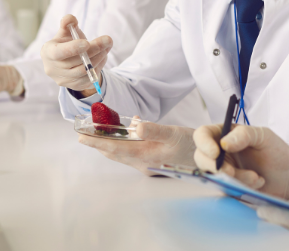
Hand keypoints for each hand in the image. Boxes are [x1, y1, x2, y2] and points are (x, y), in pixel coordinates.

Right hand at [41, 14, 112, 95]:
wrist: (68, 62)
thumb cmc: (67, 43)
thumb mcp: (66, 32)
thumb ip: (68, 23)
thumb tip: (70, 19)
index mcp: (48, 52)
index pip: (59, 53)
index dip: (73, 48)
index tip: (87, 42)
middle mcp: (53, 69)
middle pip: (77, 61)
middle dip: (95, 49)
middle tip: (108, 40)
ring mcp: (64, 80)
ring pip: (85, 70)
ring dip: (99, 57)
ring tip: (107, 46)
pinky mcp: (75, 86)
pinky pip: (90, 77)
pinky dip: (99, 66)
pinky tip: (103, 56)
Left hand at [78, 119, 195, 174]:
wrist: (206, 157)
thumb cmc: (190, 145)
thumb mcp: (173, 133)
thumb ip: (154, 130)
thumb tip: (136, 126)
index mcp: (145, 156)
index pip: (115, 149)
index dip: (97, 143)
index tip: (82, 138)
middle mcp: (142, 163)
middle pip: (115, 153)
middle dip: (99, 144)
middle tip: (83, 136)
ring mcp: (147, 163)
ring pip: (122, 153)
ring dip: (110, 143)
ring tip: (99, 134)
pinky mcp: (152, 160)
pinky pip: (131, 152)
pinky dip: (124, 142)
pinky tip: (130, 131)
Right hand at [193, 124, 288, 200]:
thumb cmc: (276, 152)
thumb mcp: (263, 136)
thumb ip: (244, 135)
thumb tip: (223, 143)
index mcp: (224, 134)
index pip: (202, 134)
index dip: (203, 143)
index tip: (216, 152)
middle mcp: (220, 152)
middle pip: (201, 157)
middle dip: (215, 166)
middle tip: (232, 172)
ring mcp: (223, 171)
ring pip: (213, 176)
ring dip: (234, 178)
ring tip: (256, 177)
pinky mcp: (228, 187)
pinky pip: (225, 190)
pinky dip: (240, 188)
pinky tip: (257, 183)